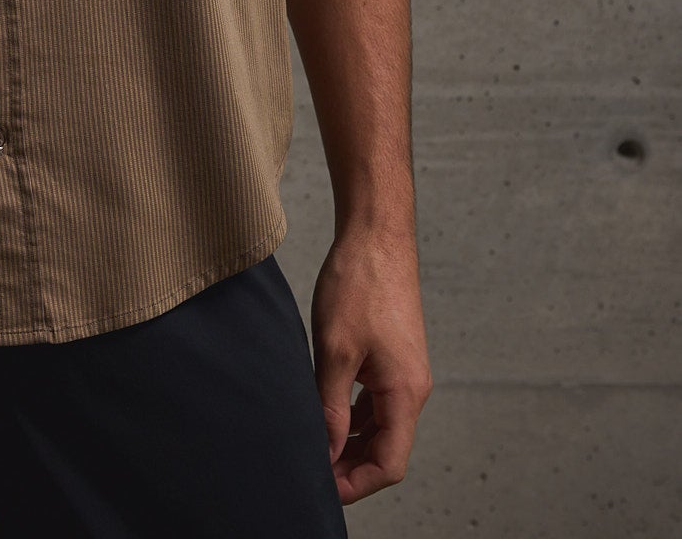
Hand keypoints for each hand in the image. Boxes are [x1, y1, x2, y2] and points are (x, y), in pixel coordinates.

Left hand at [310, 224, 433, 504]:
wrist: (377, 234)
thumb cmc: (360, 285)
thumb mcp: (335, 350)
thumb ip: (331, 406)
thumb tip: (325, 451)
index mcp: (405, 393)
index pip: (390, 463)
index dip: (357, 483)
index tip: (323, 487)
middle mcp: (411, 388)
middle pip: (386, 448)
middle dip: (351, 467)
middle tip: (311, 470)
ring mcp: (403, 371)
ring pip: (379, 425)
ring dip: (350, 441)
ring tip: (313, 445)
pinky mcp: (392, 355)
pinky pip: (376, 400)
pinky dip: (353, 414)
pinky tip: (325, 410)